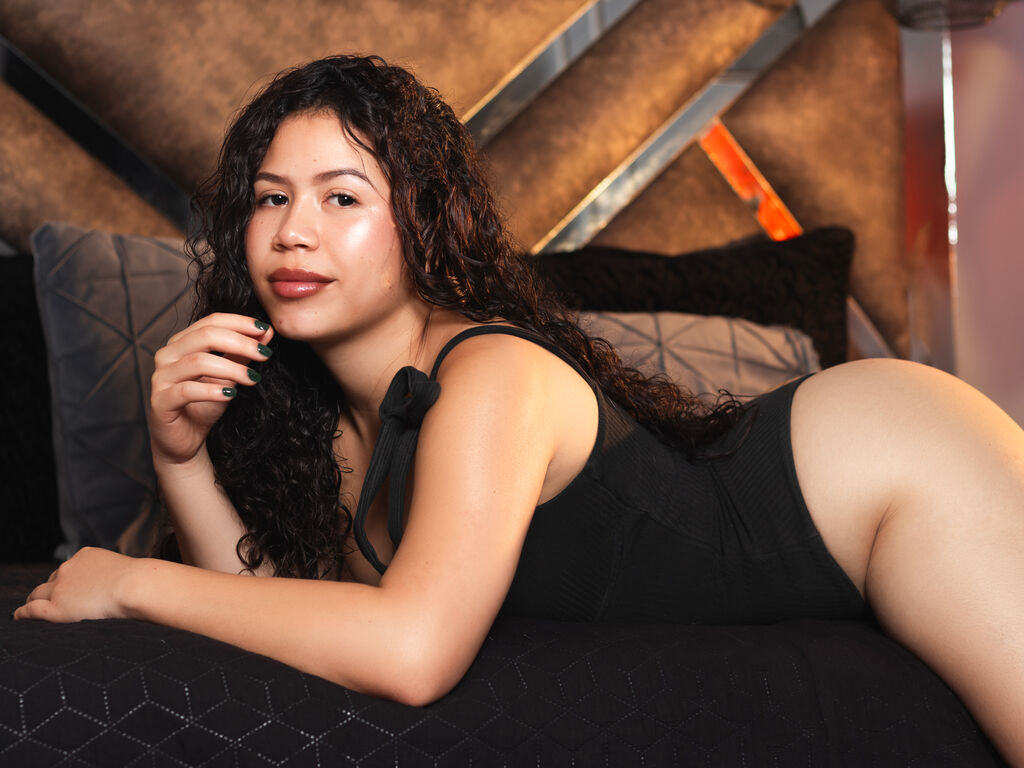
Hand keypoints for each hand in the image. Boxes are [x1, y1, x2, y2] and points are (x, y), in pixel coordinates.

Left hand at [13, 548, 139, 622]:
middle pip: (51, 581)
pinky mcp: (57, 606)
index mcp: (86, 555)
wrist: (134, 586)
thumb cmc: (139, 581)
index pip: (68, 570)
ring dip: (37, 600)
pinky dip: (23, 613)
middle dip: (50, 590)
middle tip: (53, 601)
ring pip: (39, 594)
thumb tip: (115, 586)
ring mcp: (61, 586)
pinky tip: (18, 617)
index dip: (66, 581)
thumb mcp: (122, 570)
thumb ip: (110, 575)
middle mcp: (69, 568)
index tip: (69, 589)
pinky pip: (32, 609)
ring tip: (33, 609)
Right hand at [149, 313, 273, 465]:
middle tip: (265, 355)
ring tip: (253, 378)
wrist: (185, 440)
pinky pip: (186, 390)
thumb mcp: (229, 377)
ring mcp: (161, 378)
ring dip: (231, 368)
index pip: (211, 322)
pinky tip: (231, 394)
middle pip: (205, 336)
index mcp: (182, 342)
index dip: (240, 323)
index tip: (266, 330)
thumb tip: (267, 332)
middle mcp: (167, 355)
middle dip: (240, 343)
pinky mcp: (160, 401)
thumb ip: (242, 355)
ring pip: (197, 362)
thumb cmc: (205, 405)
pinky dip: (212, 391)